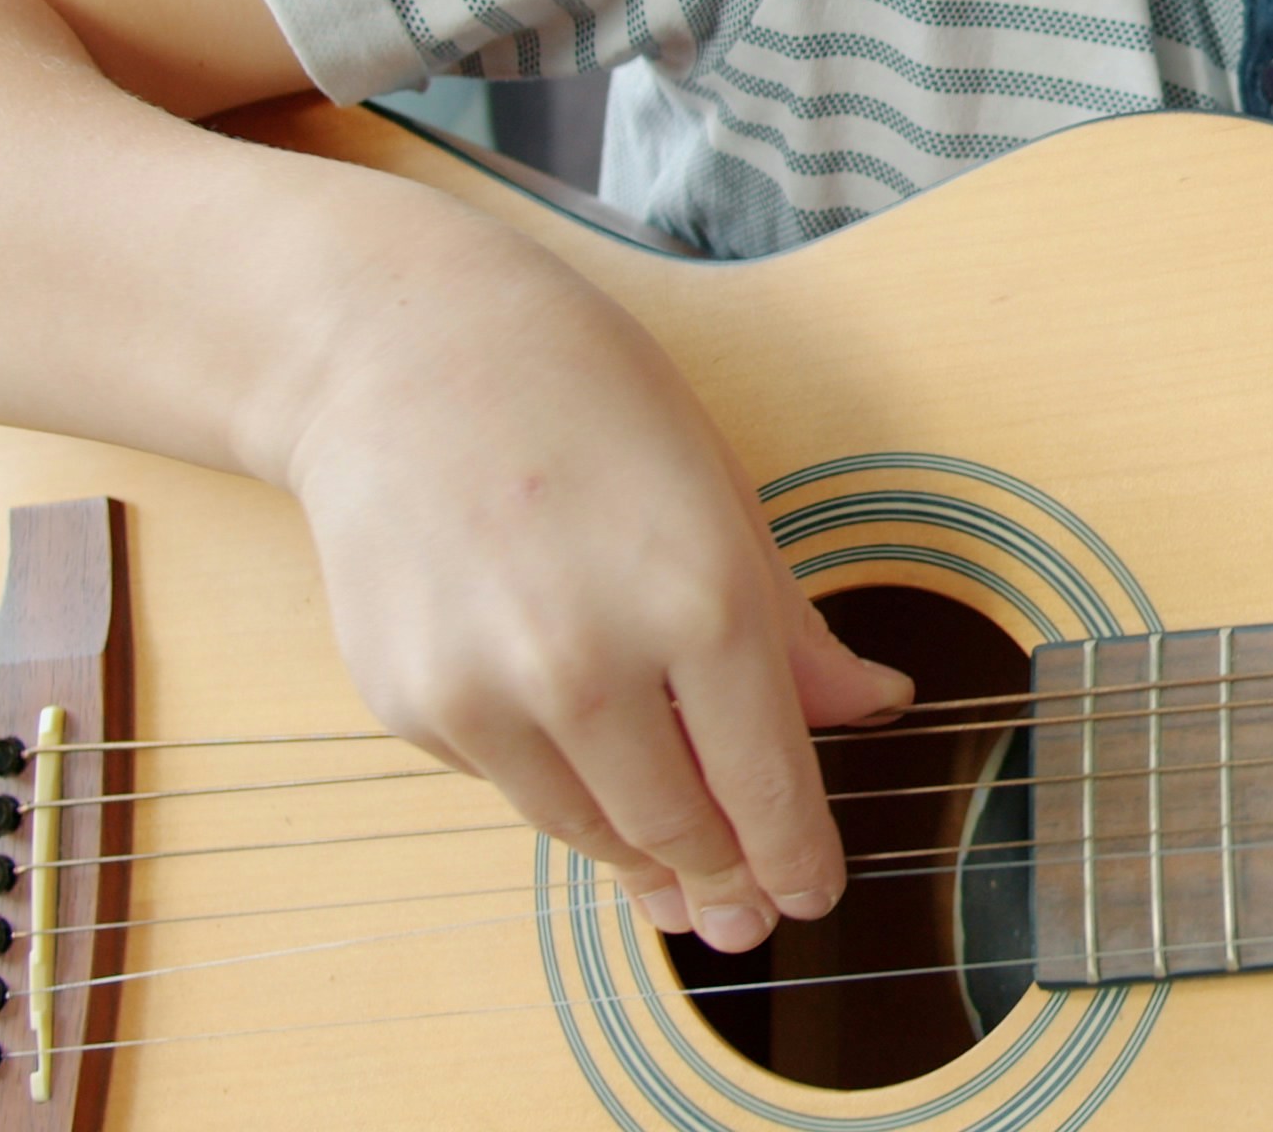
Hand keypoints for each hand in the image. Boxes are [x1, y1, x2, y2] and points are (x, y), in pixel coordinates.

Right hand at [270, 235, 909, 954]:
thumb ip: (791, 627)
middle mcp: (589, 663)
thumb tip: (872, 705)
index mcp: (699, 600)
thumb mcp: (722, 494)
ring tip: (675, 881)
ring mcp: (485, 693)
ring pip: (586, 826)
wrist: (399, 353)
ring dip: (639, 858)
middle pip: (677, 826)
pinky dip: (550, 780)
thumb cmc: (584, 399)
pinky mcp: (409, 703)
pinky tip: (574, 755)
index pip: (767, 781)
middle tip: (744, 919)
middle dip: (722, 884)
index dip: (796, 856)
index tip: (810, 894)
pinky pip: (506, 781)